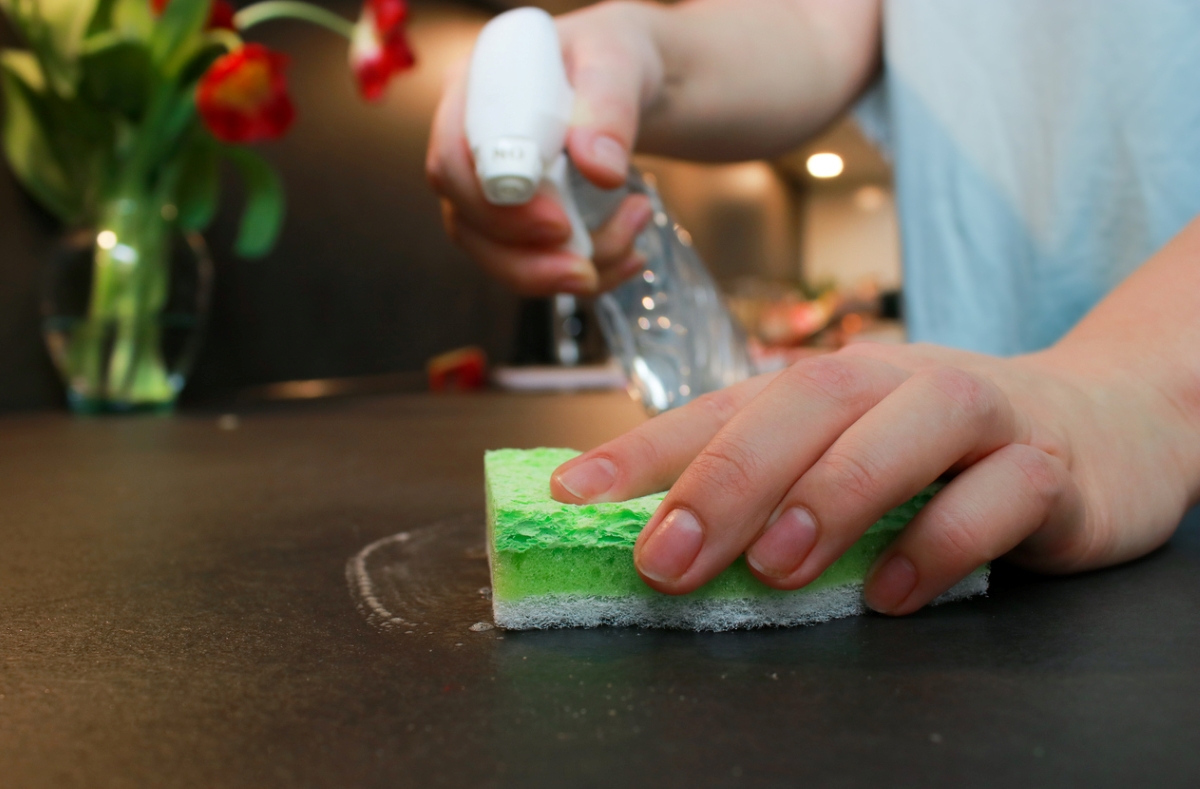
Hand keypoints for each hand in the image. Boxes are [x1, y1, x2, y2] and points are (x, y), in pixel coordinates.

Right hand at [425, 3, 660, 295]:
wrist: (632, 82)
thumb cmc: (613, 58)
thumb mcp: (619, 62)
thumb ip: (609, 107)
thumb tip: (600, 170)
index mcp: (473, 93)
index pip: (453, 162)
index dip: (497, 205)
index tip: (558, 224)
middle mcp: (469, 147)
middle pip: (465, 222)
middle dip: (526, 260)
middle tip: (587, 269)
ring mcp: (490, 191)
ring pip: (498, 256)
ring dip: (561, 274)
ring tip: (633, 248)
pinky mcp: (519, 222)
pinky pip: (536, 266)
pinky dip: (589, 274)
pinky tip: (634, 256)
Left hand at [550, 341, 1195, 613]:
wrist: (1102, 429)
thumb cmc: (945, 454)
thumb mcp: (849, 461)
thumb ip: (776, 492)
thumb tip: (661, 541)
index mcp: (833, 384)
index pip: (726, 404)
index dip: (646, 448)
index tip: (572, 493)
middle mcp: (897, 380)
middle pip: (808, 401)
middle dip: (728, 476)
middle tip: (667, 556)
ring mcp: (980, 413)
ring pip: (908, 425)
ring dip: (833, 494)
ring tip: (775, 568)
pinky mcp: (1049, 463)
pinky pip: (998, 494)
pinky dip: (942, 541)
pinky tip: (892, 590)